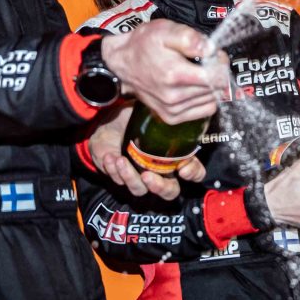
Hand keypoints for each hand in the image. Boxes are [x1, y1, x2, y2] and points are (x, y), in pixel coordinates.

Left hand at [86, 104, 205, 199]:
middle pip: (169, 191)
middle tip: (147, 176)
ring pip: (140, 190)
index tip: (183, 169)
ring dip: (130, 177)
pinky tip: (110, 157)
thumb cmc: (131, 117)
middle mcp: (159, 170)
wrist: (105, 122)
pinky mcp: (120, 177)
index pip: (194, 171)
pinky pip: (119, 181)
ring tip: (121, 160)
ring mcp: (139, 175)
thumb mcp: (150, 112)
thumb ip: (164, 114)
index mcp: (173, 156)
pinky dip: (114, 171)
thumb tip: (175, 108)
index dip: (193, 173)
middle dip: (160, 188)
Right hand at [101, 22, 228, 122]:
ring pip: (212, 99)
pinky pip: (205, 110)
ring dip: (211, 86)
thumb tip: (210, 49)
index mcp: (174, 75)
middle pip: (216, 88)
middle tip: (205, 61)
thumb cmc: (143, 46)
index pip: (217, 77)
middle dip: (217, 72)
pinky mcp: (172, 117)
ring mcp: (173, 110)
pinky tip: (195, 87)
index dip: (221, 63)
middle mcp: (174, 97)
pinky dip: (205, 98)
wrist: (123, 63)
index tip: (215, 56)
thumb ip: (190, 38)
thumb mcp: (164, 30)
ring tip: (197, 72)